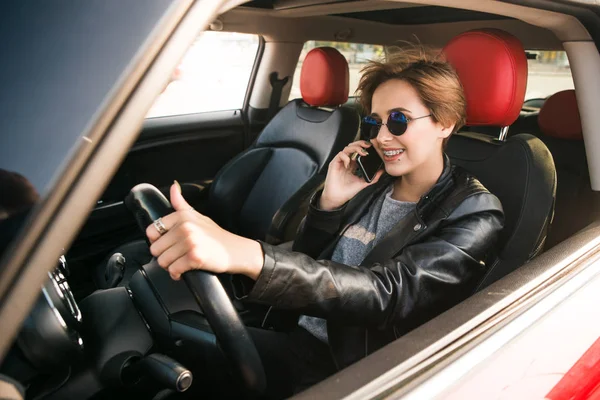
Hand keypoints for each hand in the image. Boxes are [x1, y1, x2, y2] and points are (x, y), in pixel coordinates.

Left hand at [146, 182, 263, 280]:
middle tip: (176, 257)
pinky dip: (176, 274)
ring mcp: (190, 242)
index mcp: (182, 217)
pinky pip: (173, 270)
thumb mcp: (198, 216)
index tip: (167, 245)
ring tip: (180, 263)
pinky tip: (183, 271)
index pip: (152, 231)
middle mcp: (185, 227)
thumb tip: (173, 186)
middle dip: (164, 256)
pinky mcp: (195, 257)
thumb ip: (181, 203)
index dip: (157, 241)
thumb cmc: (216, 235)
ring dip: (169, 266)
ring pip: (162, 261)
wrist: (236, 251)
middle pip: (155, 249)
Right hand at [319, 141, 383, 209]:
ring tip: (361, 153)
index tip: (372, 148)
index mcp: (353, 165)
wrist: (337, 198)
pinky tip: (349, 164)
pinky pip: (340, 155)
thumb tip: (382, 172)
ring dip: (355, 148)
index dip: (364, 148)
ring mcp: (340, 162)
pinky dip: (346, 157)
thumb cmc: (347, 191)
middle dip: (360, 143)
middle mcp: (346, 162)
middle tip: (368, 146)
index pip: (358, 151)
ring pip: (347, 148)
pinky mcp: (334, 164)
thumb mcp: (363, 183)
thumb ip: (373, 178)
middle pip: (352, 146)